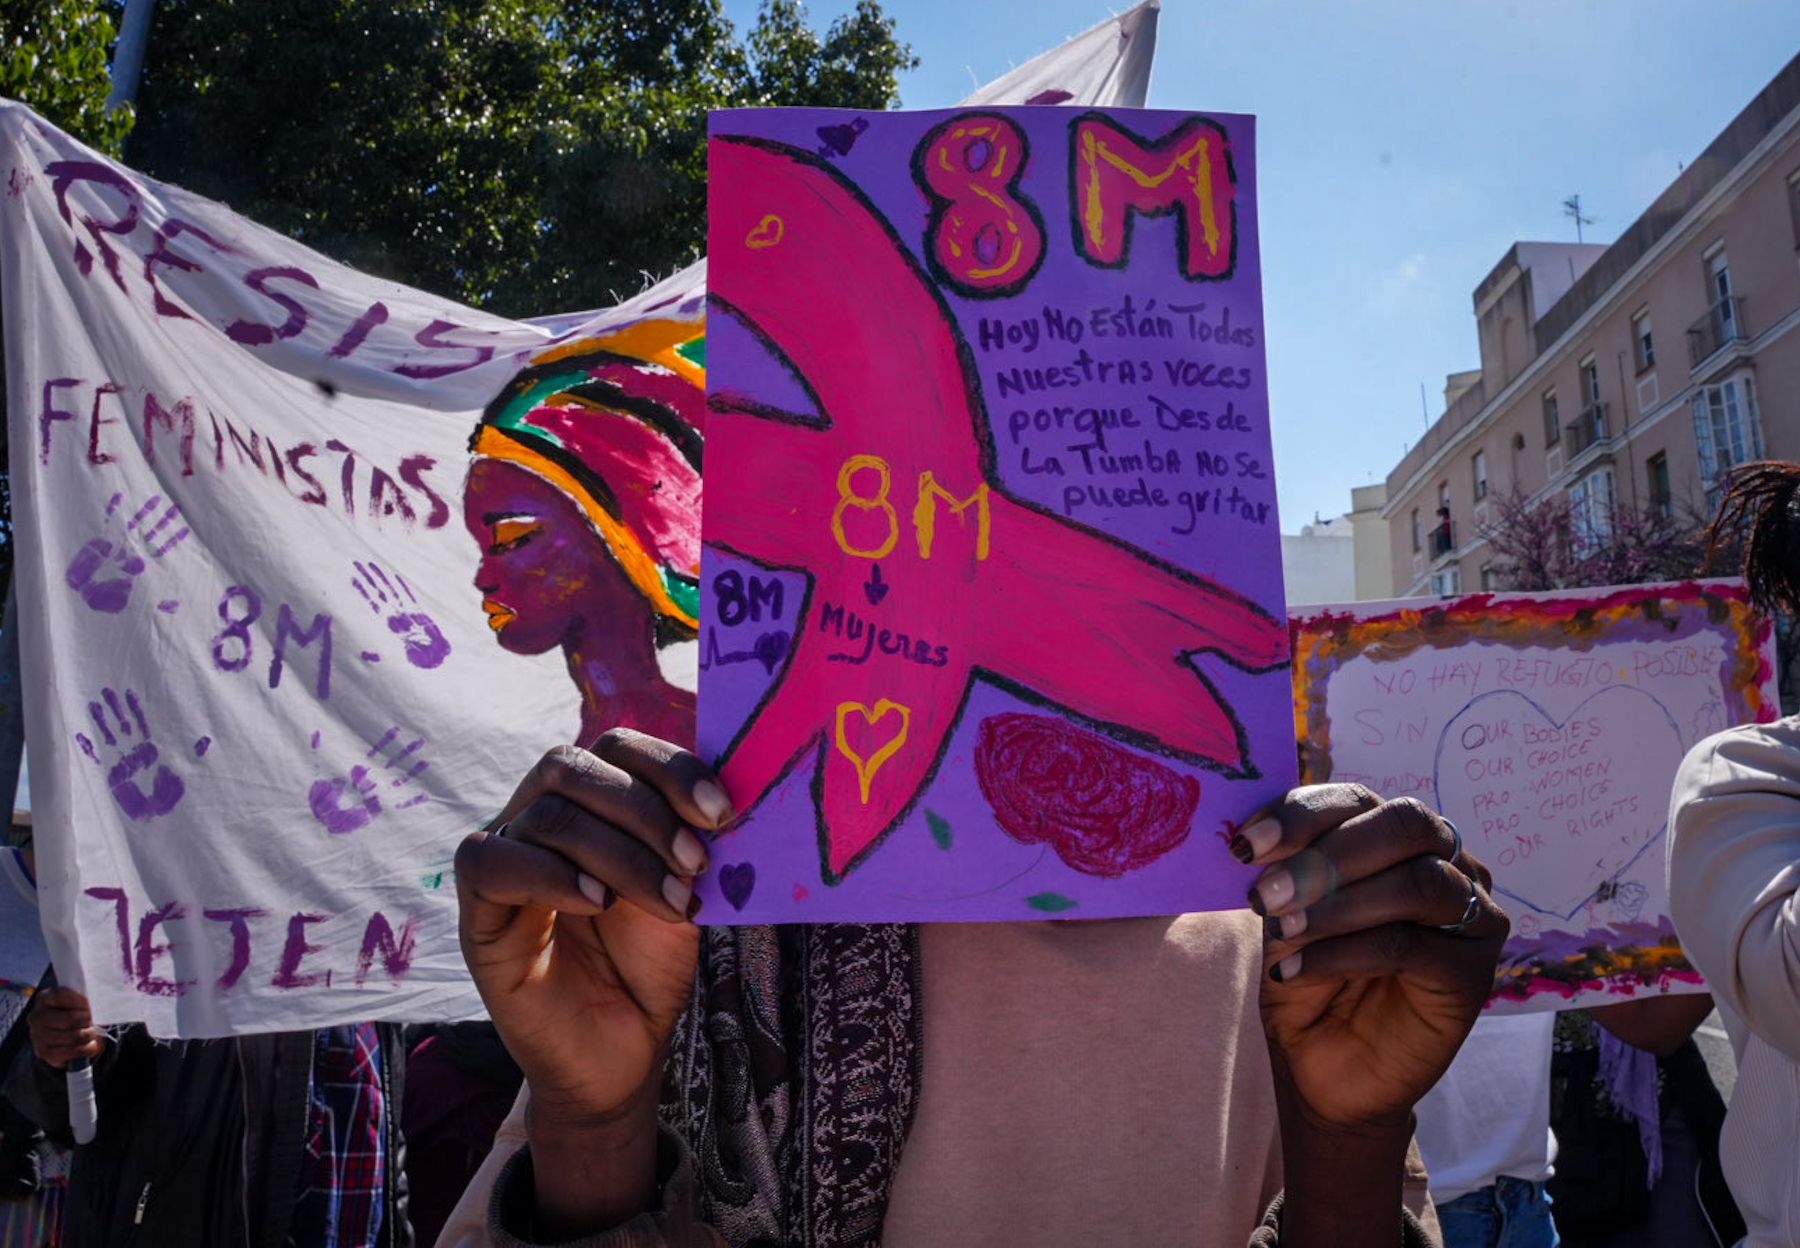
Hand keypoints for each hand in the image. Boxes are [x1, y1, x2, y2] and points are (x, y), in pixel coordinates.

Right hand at [28, 987, 104, 1069]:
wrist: (63, 1035)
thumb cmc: (74, 1013)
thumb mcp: (78, 1002)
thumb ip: (84, 1000)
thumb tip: (99, 1005)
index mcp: (45, 998)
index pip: (62, 995)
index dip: (80, 1001)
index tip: (90, 1005)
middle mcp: (37, 1016)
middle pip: (69, 1018)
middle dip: (86, 1020)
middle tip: (93, 1021)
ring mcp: (37, 1035)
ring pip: (70, 1036)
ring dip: (87, 1035)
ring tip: (92, 1033)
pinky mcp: (43, 1052)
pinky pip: (68, 1052)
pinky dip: (83, 1049)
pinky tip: (90, 1045)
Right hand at [454, 729, 729, 1233]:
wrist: (618, 1052)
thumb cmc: (649, 965)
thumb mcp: (683, 891)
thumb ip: (690, 840)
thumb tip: (728, 794)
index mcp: (594, 799)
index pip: (620, 746)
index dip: (670, 767)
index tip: (721, 811)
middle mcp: (541, 814)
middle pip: (577, 767)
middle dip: (648, 810)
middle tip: (697, 862)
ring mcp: (505, 855)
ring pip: (549, 816)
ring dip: (620, 854)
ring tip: (668, 900)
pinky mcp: (476, 907)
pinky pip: (492, 862)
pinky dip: (551, 875)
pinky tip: (597, 903)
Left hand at [1242, 786, 1506, 1131]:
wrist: (1321, 1066)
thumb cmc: (1307, 976)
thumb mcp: (1285, 913)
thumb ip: (1285, 869)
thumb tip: (1255, 832)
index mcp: (1395, 837)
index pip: (1358, 799)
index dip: (1302, 814)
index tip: (1246, 844)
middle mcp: (1447, 864)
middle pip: (1405, 825)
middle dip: (1328, 853)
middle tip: (1267, 892)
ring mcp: (1471, 916)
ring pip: (1418, 883)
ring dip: (1339, 903)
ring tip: (1283, 929)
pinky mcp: (1473, 974)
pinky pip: (1409, 946)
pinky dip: (1341, 953)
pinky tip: (1293, 970)